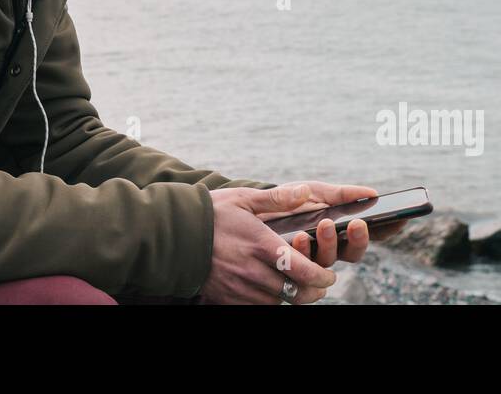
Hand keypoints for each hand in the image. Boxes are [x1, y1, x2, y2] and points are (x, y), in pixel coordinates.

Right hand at [200, 184, 341, 304]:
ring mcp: (239, 288)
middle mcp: (253, 271)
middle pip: (295, 293)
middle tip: (318, 285)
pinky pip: (256, 307)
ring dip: (290, 297)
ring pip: (277, 302)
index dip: (321, 277)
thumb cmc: (210, 214)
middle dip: (312, 291)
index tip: (328, 275)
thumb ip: (276, 198)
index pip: (303, 271)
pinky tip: (269, 290)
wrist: (172, 236)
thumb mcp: (243, 199)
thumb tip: (306, 192)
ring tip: (296, 287)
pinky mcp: (226, 298)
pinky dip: (268, 301)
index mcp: (261, 245)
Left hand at [254, 180, 409, 268]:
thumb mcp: (314, 190)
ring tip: (323, 224)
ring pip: (328, 261)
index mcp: (340, 230)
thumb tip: (371, 193)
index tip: (399, 219)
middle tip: (357, 223)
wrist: (250, 211)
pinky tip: (298, 236)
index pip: (369, 234)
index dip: (386, 230)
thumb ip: (340, 193)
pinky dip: (302, 251)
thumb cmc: (288, 200)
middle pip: (353, 253)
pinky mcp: (290, 266)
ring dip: (329, 243)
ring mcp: (310, 259)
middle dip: (359, 239)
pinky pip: (301, 266)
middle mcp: (329, 249)